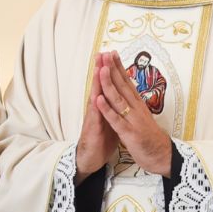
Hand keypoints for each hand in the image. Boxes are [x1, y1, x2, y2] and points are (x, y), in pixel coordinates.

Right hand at [74, 59, 119, 180]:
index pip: (108, 85)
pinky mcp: (92, 130)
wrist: (91, 158)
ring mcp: (94, 118)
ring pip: (96, 98)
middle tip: (103, 53)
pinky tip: (96, 97)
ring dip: (97, 84)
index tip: (113, 55)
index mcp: (105, 106)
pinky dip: (96, 108)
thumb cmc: (101, 139)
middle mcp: (97, 109)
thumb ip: (114, 107)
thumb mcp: (111, 120)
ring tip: (99, 68)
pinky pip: (95, 118)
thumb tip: (121, 96)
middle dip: (102, 70)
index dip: (111, 71)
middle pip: (100, 86)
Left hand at [93, 51, 172, 176]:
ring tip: (102, 70)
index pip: (127, 82)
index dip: (119, 67)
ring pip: (118, 99)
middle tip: (106, 54)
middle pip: (123, 86)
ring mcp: (132, 120)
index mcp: (138, 105)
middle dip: (113, 69)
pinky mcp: (129, 133)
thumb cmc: (151, 138)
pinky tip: (98, 100)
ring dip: (109, 84)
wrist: (163, 156)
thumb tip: (129, 93)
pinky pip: (116, 120)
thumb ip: (135, 105)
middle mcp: (136, 109)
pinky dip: (107, 110)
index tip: (112, 53)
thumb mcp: (143, 117)